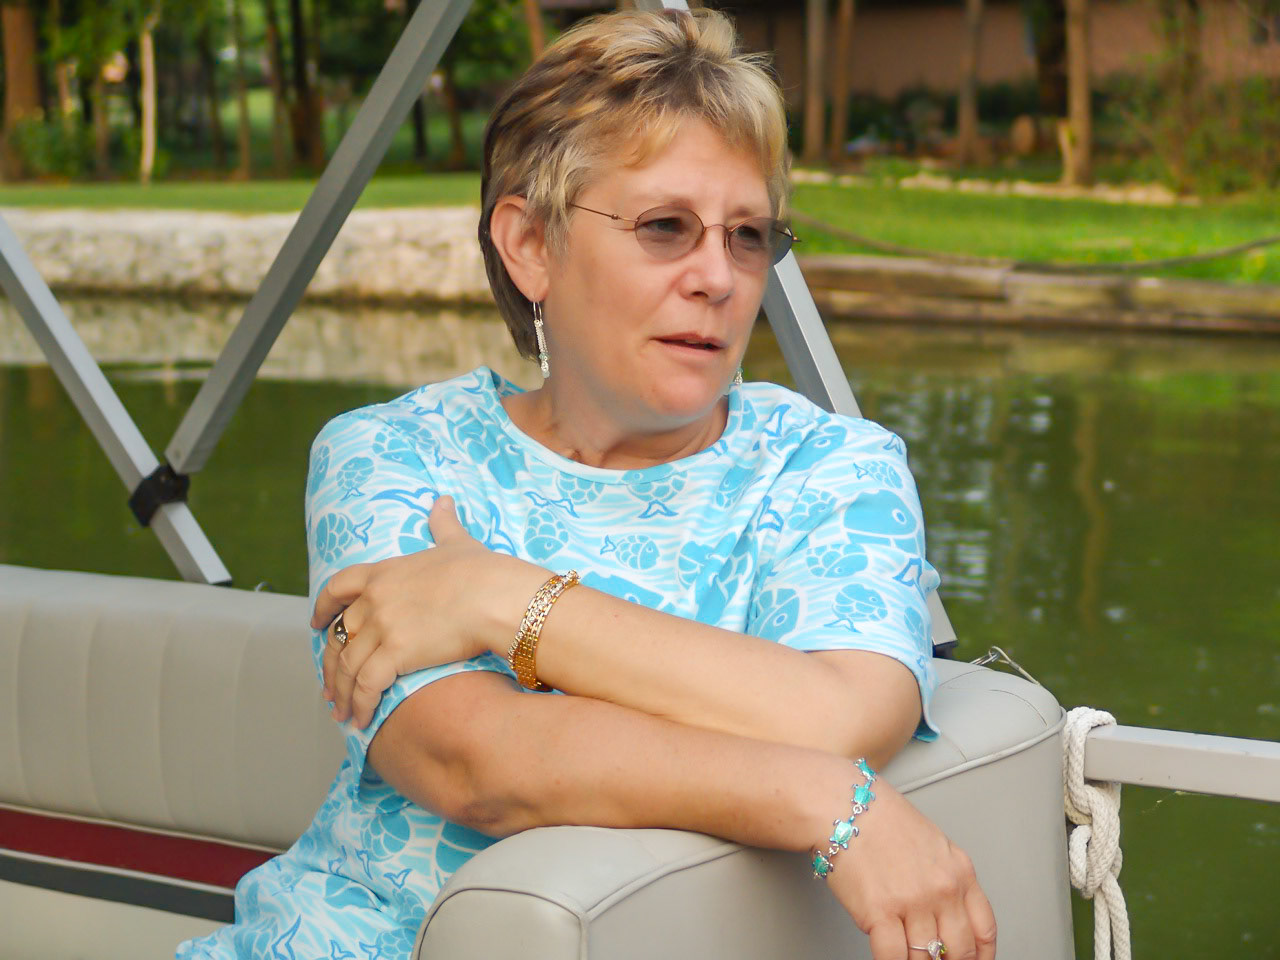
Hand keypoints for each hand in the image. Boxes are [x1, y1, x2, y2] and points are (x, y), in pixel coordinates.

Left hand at [312, 495, 541, 728]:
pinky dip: (360, 705)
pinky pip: (366, 685)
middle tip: (329, 686)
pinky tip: (360, 720)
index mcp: (384, 572)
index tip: (316, 623)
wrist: (494, 596)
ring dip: (342, 692)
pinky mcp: (394, 654)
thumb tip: (443, 500)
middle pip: (337, 635)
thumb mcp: (457, 542)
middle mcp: (375, 599)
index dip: (323, 607)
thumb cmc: (482, 570)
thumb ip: (444, 524)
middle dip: (330, 663)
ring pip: (346, 665)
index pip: (338, 587)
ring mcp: (381, 627)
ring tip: (342, 713)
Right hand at [824, 779, 996, 959]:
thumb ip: (945, 878)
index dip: (980, 956)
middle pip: (959, 951)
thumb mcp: (932, 843)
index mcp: (960, 871)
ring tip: (905, 952)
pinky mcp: (879, 912)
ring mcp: (912, 902)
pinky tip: (888, 958)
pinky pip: (893, 958)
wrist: (843, 805)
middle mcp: (942, 889)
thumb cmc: (880, 818)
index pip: (984, 929)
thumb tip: (946, 916)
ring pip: (925, 959)